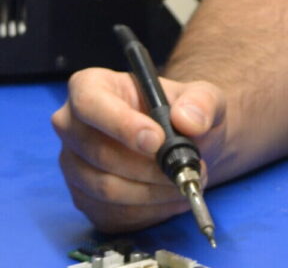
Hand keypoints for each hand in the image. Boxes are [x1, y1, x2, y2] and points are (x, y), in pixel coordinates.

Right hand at [51, 66, 226, 233]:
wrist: (189, 143)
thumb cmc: (186, 111)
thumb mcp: (204, 96)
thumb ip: (201, 102)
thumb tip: (188, 120)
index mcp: (92, 86)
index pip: (89, 102)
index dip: (120, 123)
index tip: (157, 140)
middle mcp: (73, 126)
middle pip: (98, 152)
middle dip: (148, 166)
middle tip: (188, 166)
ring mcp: (75, 166)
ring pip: (105, 187)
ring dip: (152, 191)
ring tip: (187, 180)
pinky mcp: (85, 199)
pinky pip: (111, 212)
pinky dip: (148, 210)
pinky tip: (174, 197)